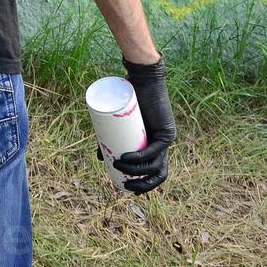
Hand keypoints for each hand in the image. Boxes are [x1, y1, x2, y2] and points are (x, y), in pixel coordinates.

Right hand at [111, 53, 176, 194]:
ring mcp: (167, 139)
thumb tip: (99, 157)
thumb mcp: (119, 123)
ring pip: (154, 163)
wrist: (143, 79)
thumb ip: (111, 137)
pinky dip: (140, 158)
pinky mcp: (166, 132)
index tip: (126, 188)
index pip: (154, 172)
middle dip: (142, 184)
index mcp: (155, 145)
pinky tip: (127, 159)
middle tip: (123, 183)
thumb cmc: (130, 99)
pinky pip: (154, 150)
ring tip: (117, 163)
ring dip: (135, 170)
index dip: (143, 185)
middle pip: (157, 173)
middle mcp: (164, 145)